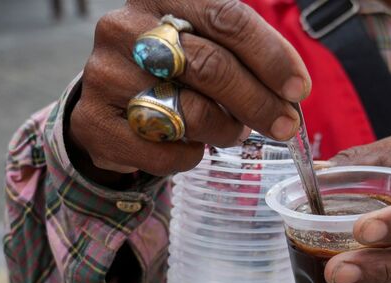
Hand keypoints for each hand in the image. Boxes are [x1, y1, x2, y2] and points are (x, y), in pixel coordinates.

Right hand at [68, 0, 310, 183]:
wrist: (114, 98)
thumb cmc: (176, 67)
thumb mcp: (209, 41)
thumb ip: (248, 54)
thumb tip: (292, 91)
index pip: (228, 18)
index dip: (270, 56)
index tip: (297, 88)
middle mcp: (126, 28)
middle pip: (211, 66)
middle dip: (259, 101)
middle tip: (285, 125)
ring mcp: (104, 73)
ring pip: (189, 111)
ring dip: (226, 130)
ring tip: (235, 131)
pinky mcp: (92, 120)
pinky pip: (161, 150)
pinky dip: (189, 156)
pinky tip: (193, 146)